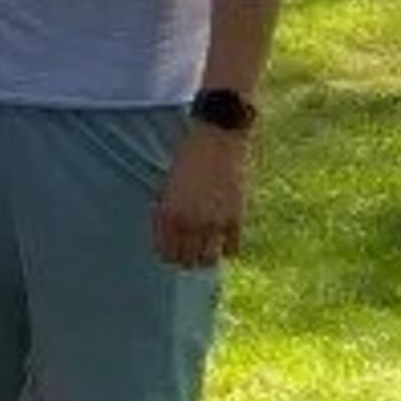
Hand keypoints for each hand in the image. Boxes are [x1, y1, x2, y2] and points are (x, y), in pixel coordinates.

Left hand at [153, 125, 251, 267]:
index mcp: (167, 214)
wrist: (217, 139)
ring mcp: (213, 223)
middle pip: (186, 261)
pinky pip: (232, 249)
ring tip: (208, 249)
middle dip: (186, 259)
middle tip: (190, 251)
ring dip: (207, 258)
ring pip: (208, 261)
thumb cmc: (188, 159)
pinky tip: (225, 240)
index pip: (165, 254)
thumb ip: (165, 212)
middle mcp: (188, 223)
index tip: (174, 250)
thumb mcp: (166, 185)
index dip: (168, 255)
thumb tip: (166, 237)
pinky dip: (228, 249)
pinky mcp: (235, 219)